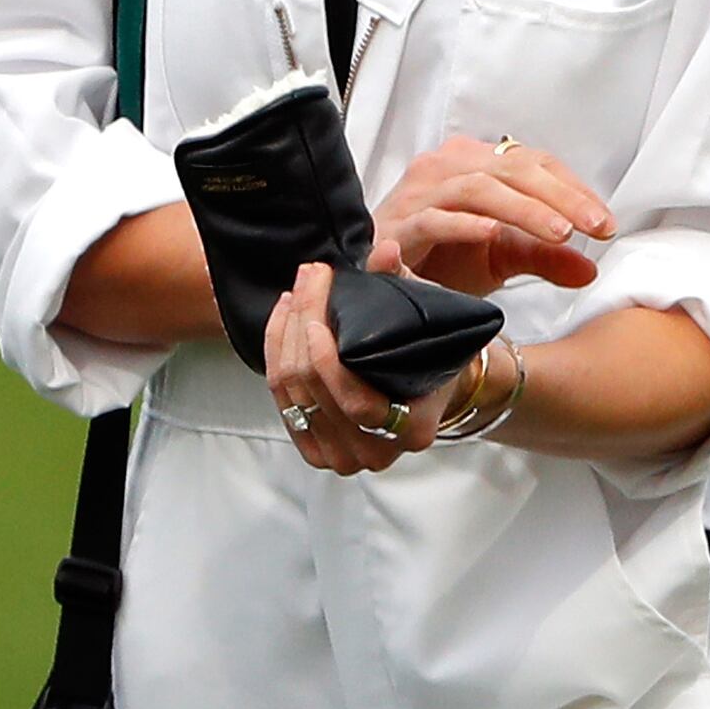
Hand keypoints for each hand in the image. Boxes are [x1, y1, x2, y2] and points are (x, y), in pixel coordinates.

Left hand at [264, 263, 470, 475]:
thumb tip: (386, 250)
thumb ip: (404, 284)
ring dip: (285, 337)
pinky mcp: (319, 452)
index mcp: (414, 427)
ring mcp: (345, 457)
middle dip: (302, 325)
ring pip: (292, 396)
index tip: (318, 313)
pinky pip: (283, 405)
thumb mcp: (427, 317)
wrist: (430, 391)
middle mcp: (377, 452)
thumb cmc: (432, 354)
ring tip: (297, 293)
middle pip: (315, 391)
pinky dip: (277, 359)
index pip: (356, 402)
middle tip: (309, 278)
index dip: (326, 359)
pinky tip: (285, 323)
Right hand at [370, 134, 614, 296]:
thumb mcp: (501, 257)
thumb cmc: (441, 258)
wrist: (382, 279)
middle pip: (512, 169)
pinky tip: (493, 234)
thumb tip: (591, 269)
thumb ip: (544, 257)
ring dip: (523, 209)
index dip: (573, 189)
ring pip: (478, 188)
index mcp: (477, 163)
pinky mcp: (397, 224)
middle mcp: (449, 166)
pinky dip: (464, 224)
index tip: (605, 223)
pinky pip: (433, 218)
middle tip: (594, 226)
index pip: (534, 163)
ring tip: (559, 233)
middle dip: (559, 198)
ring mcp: (420, 192)